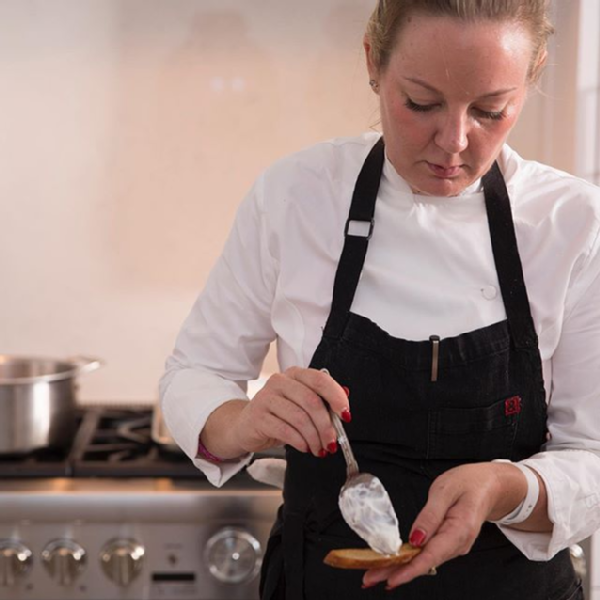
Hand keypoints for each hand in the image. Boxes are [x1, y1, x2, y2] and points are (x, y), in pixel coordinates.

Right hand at [232, 367, 349, 456]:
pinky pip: (285, 430)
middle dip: (326, 426)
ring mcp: (266, 398)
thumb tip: (345, 396)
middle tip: (332, 442)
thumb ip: (322, 400)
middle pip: (311, 401)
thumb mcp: (301, 405)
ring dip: (314, 438)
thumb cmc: (278, 415)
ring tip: (319, 449)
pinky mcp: (258, 416)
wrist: (245, 426)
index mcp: (294, 374)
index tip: (346, 415)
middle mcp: (279, 382)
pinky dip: (300, 442)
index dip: (336, 397)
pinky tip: (304, 447)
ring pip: (300, 418)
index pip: (320, 380)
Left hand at [362, 462, 527, 589]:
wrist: (490, 485)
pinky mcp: (448, 542)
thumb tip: (415, 539)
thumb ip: (430, 515)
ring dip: (400, 567)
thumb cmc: (469, 483)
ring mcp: (454, 545)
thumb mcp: (446, 489)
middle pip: (425, 562)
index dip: (411, 569)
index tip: (392, 578)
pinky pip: (427, 553)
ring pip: (424, 560)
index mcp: (460, 529)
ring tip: (375, 573)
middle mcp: (458, 543)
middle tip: (370, 579)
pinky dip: (410, 559)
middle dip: (397, 572)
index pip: (433, 555)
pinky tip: (394, 563)